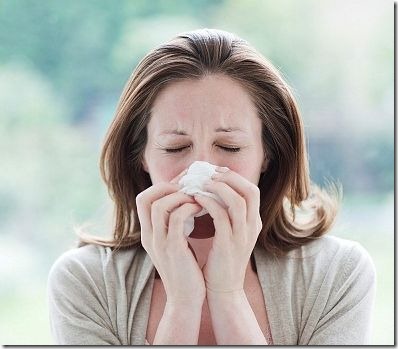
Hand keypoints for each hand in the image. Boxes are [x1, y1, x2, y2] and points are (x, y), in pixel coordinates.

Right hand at [136, 170, 205, 304]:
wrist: (186, 299)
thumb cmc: (185, 269)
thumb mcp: (174, 244)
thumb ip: (173, 225)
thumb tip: (184, 203)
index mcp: (148, 233)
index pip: (142, 199)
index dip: (160, 187)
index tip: (181, 185)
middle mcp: (149, 236)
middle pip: (145, 198)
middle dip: (167, 187)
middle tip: (188, 187)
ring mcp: (159, 243)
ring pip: (159, 206)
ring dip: (180, 196)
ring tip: (196, 196)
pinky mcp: (173, 249)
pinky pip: (177, 219)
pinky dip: (189, 208)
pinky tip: (201, 208)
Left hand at [193, 168, 261, 293]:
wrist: (224, 288)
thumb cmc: (222, 257)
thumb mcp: (232, 233)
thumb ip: (229, 214)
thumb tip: (215, 192)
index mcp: (254, 222)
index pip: (252, 190)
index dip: (235, 178)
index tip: (216, 172)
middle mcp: (253, 227)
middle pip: (250, 191)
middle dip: (230, 178)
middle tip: (209, 174)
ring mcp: (243, 236)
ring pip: (238, 201)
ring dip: (218, 188)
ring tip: (201, 183)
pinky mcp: (228, 244)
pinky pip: (221, 216)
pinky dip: (209, 203)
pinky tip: (196, 199)